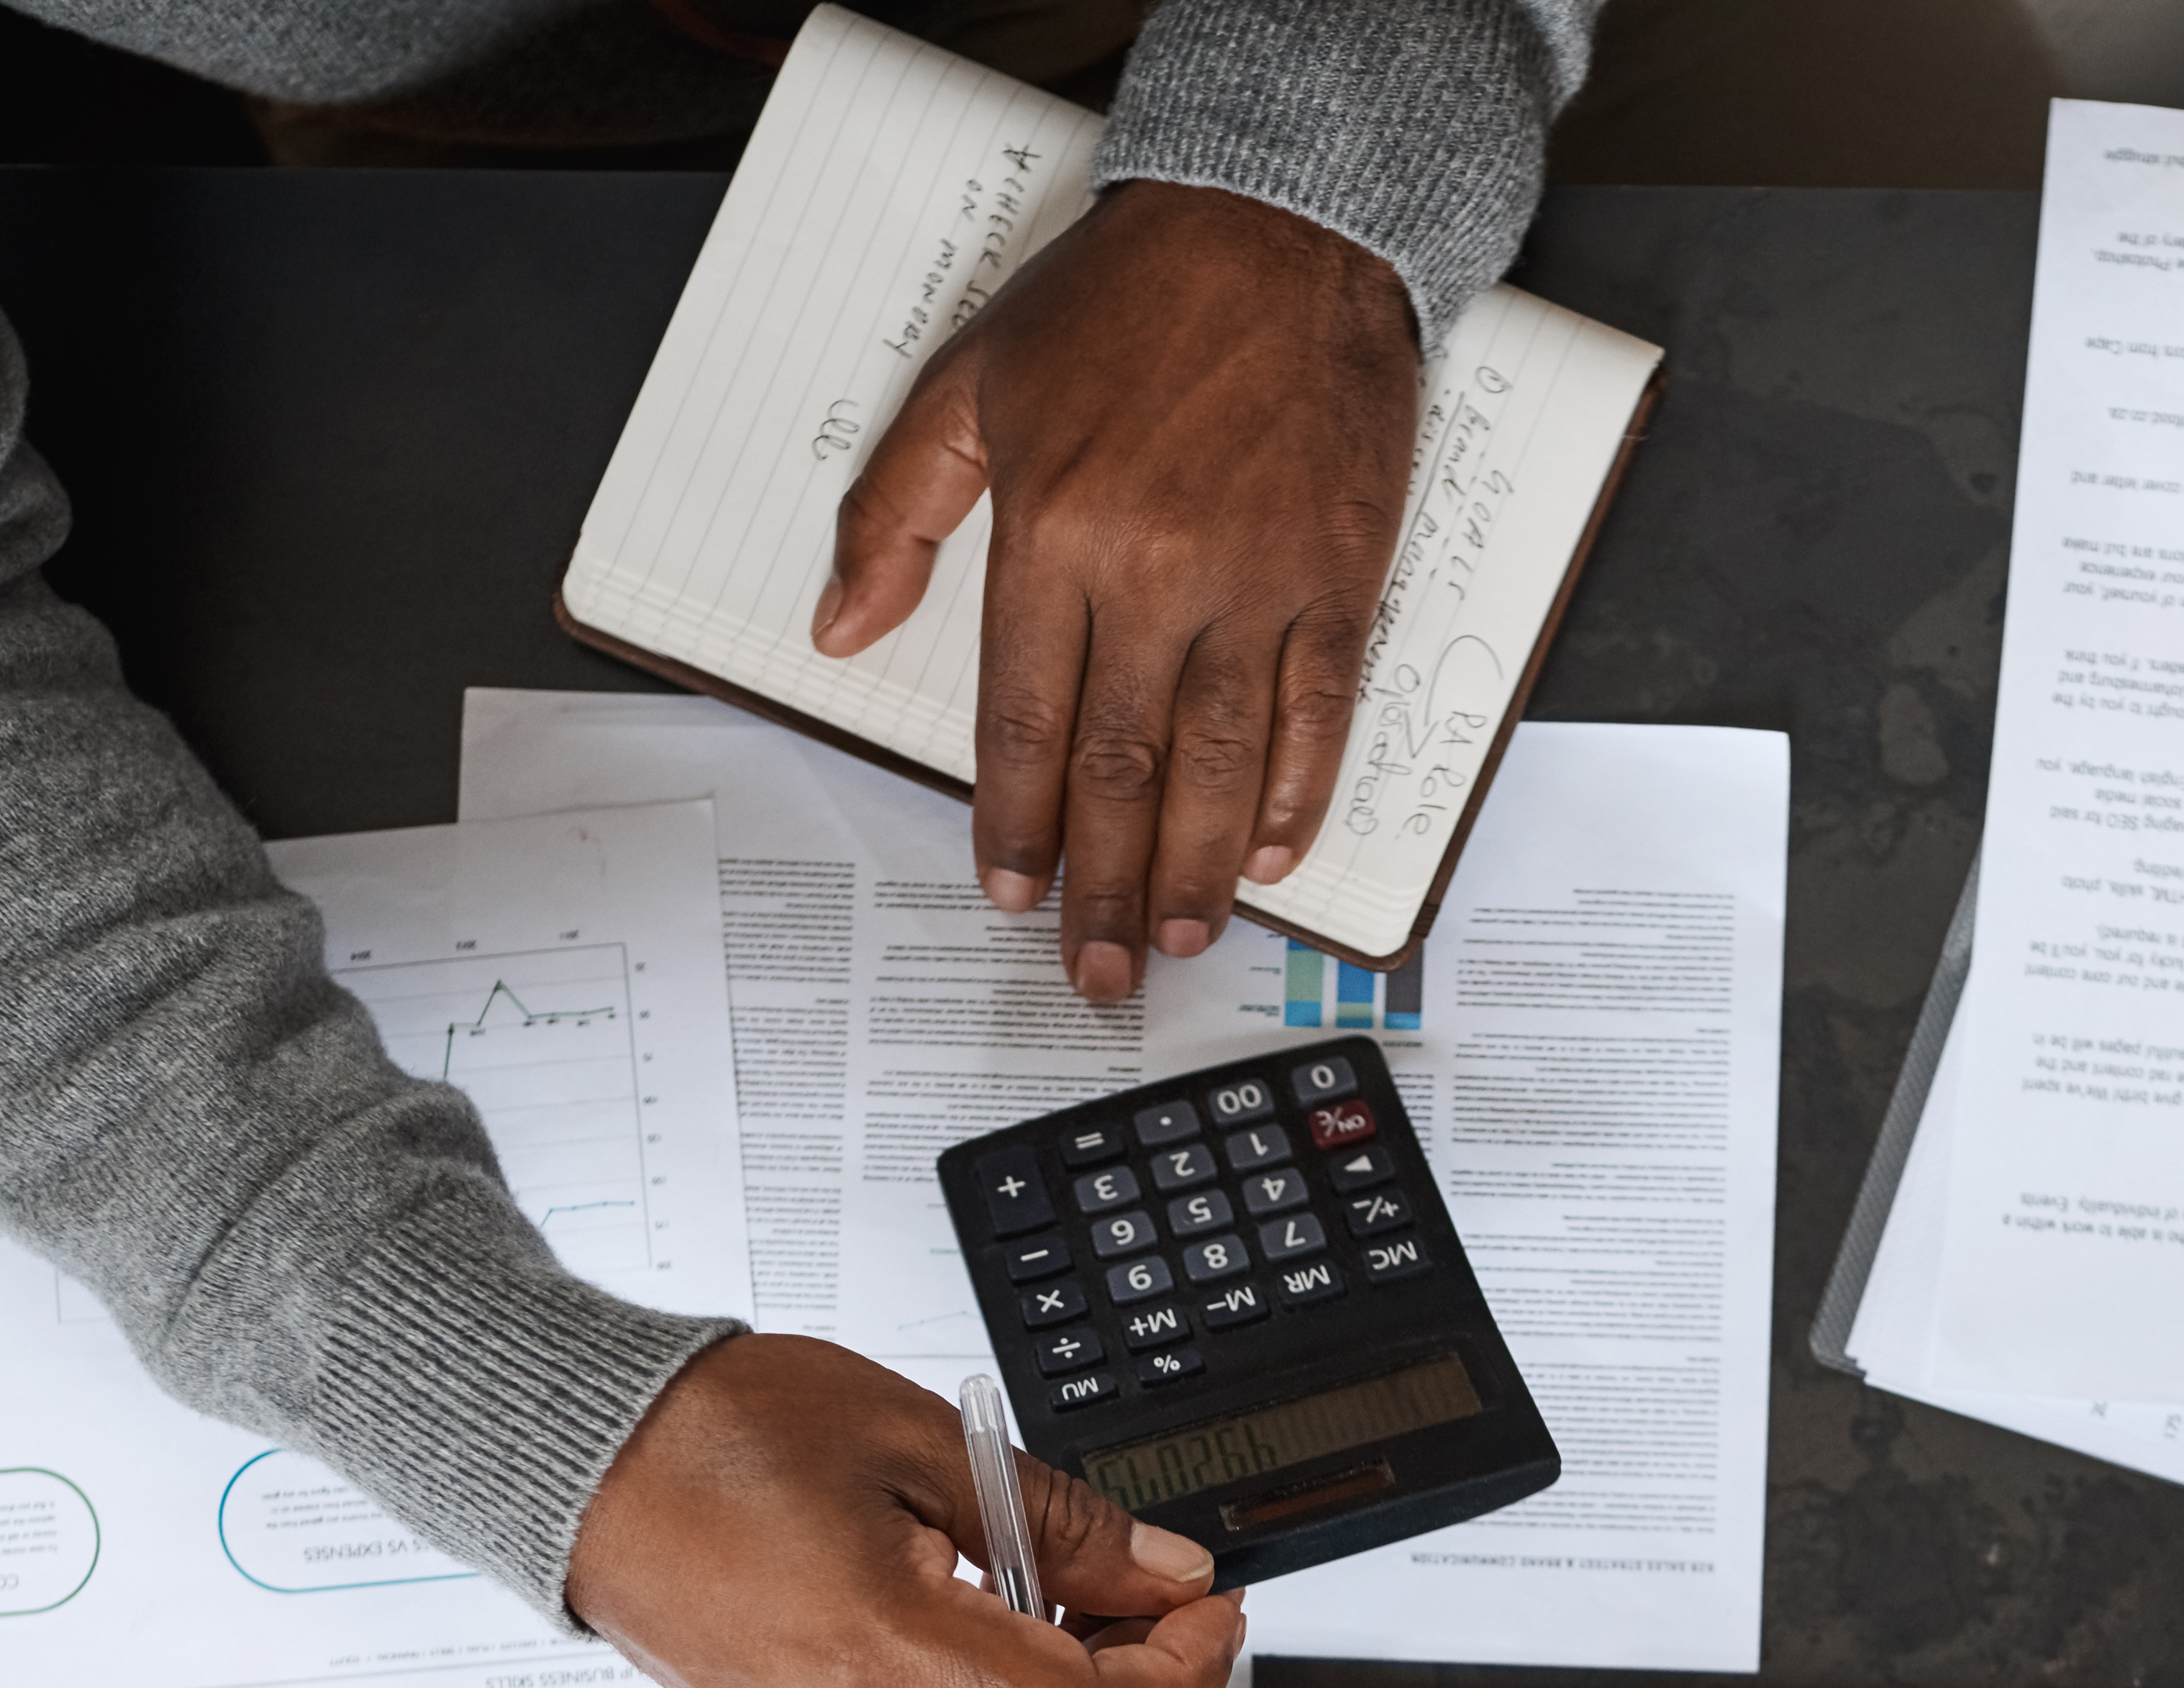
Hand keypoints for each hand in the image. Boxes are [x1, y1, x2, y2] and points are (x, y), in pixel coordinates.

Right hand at [563, 1333, 1245, 1687]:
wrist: (580, 1460)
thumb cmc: (711, 1433)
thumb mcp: (918, 1440)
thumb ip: (1058, 1521)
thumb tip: (1160, 1573)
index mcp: (879, 1645)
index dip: (1176, 1675)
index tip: (1209, 1615)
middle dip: (1136, 1684)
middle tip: (1157, 1593)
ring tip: (1074, 1596)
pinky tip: (995, 1622)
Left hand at [818, 181, 1423, 1003]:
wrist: (1279, 220)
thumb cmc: (1128, 295)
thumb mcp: (974, 378)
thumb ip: (899, 511)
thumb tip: (843, 627)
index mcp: (1056, 528)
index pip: (1025, 718)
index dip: (1017, 821)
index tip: (1013, 893)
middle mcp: (1157, 567)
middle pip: (1124, 768)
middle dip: (1105, 885)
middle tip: (1097, 970)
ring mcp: (1258, 577)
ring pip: (1222, 761)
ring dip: (1199, 868)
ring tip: (1180, 938)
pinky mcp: (1340, 572)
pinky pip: (1319, 708)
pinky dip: (1297, 789)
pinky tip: (1271, 851)